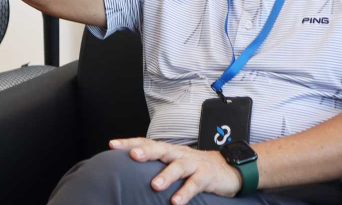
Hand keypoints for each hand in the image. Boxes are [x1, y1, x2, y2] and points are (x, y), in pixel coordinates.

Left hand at [109, 137, 242, 204]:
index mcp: (170, 151)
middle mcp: (180, 154)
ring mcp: (194, 164)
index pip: (148, 143)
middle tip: (132, 156)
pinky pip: (195, 184)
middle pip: (162, 149)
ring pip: (179, 166)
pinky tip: (176, 202)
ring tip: (155, 185)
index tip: (113, 145)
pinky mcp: (207, 176)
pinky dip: (185, 192)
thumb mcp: (176, 164)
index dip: (131, 143)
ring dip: (167, 175)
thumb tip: (131, 173)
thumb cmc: (196, 168)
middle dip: (147, 151)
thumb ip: (158, 166)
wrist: (228, 168)